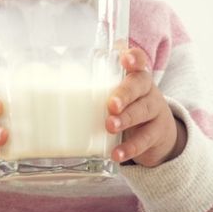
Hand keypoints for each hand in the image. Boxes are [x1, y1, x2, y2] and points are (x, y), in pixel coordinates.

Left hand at [106, 47, 186, 167]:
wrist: (158, 132)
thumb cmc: (127, 106)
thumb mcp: (117, 94)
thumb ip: (96, 88)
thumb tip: (54, 88)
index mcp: (135, 75)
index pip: (139, 60)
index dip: (134, 58)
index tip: (126, 60)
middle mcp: (147, 89)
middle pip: (139, 85)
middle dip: (124, 94)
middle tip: (111, 104)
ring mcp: (155, 110)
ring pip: (143, 111)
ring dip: (126, 119)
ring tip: (110, 126)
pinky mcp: (158, 132)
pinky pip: (145, 139)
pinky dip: (130, 147)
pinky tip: (117, 153)